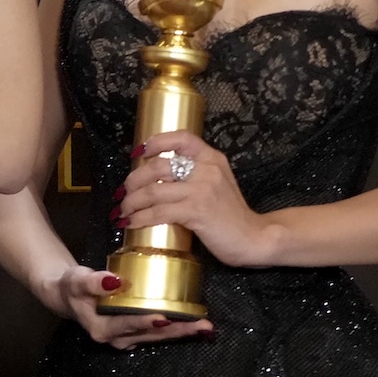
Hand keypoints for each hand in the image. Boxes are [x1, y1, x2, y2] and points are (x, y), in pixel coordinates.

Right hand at [26, 251, 214, 349]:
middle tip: (202, 326)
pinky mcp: (134, 332)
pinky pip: (157, 332)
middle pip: (151, 335)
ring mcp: (127, 338)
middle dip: (177, 330)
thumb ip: (93, 282)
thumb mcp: (77, 281)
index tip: (165, 318)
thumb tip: (114, 281)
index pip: (128, 325)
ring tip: (204, 327)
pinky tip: (192, 323)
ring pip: (158, 336)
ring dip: (181, 331)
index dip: (146, 322)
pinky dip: (175, 328)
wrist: (68, 295)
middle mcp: (117, 339)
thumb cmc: (72, 287)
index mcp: (103, 330)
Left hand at [117, 130, 274, 266]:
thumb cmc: (231, 215)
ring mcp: (202, 190)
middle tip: (124, 192)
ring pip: (153, 191)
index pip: (182, 138)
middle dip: (134, 180)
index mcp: (212, 159)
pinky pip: (158, 212)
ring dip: (132, 202)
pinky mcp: (196, 211)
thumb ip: (195, 174)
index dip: (157, 141)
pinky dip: (140, 218)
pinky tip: (132, 223)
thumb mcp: (217, 183)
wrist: (253, 238)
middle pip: (158, 166)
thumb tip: (157, 176)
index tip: (139, 152)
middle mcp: (207, 169)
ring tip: (124, 210)